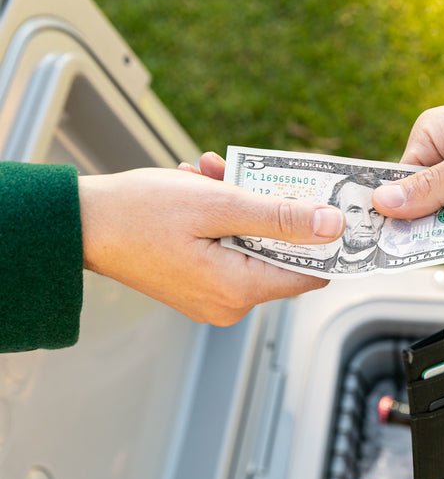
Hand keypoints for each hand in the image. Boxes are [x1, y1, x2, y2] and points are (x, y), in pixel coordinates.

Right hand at [79, 157, 344, 325]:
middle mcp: (229, 304)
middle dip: (267, 208)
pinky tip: (198, 186)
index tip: (321, 203)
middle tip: (241, 173)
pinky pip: (226, 249)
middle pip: (278, 254)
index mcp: (239, 290)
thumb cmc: (138, 213)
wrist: (77, 224)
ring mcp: (212, 298)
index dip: (321, 238)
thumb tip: (332, 226)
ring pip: (251, 244)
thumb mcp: (219, 204)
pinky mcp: (197, 285)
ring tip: (208, 173)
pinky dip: (220, 217)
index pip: (310, 274)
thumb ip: (281, 218)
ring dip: (239, 204)